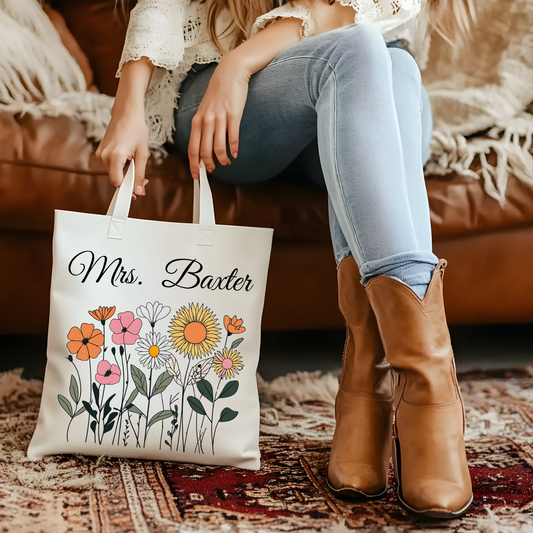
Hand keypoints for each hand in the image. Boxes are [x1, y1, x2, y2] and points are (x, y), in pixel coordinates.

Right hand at [96, 106, 149, 197]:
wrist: (126, 112)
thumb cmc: (136, 129)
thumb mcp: (143, 154)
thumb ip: (139, 174)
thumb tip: (138, 190)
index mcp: (114, 156)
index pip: (117, 182)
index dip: (128, 190)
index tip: (137, 193)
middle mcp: (104, 156)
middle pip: (115, 179)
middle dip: (129, 182)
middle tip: (143, 180)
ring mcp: (100, 153)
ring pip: (113, 173)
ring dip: (125, 174)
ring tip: (137, 164)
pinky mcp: (100, 151)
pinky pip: (111, 166)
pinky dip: (120, 167)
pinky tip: (129, 160)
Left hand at [187, 56, 249, 179]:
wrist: (230, 73)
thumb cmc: (218, 93)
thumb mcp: (205, 110)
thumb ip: (204, 127)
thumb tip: (204, 147)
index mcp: (197, 121)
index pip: (192, 148)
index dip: (193, 164)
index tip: (196, 176)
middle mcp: (206, 121)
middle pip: (204, 151)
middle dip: (209, 165)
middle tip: (213, 170)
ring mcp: (219, 118)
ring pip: (218, 147)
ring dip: (223, 159)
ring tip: (227, 162)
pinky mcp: (233, 115)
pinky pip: (232, 138)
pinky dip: (234, 149)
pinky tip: (236, 153)